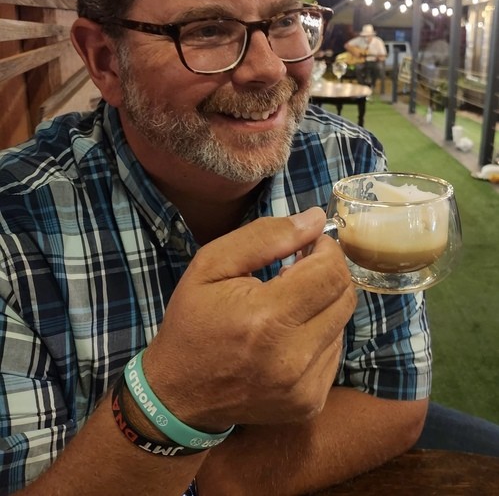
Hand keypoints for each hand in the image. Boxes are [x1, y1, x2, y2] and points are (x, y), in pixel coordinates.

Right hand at [142, 208, 355, 430]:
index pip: (330, 272)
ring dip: (323, 303)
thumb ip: (265, 236)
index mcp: (266, 318)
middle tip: (299, 267)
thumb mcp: (212, 264)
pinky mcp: (310, 403)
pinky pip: (334, 352)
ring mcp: (304, 387)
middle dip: (328, 272)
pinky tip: (289, 331)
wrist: (178, 394)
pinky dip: (319, 333)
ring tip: (288, 301)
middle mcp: (293, 357)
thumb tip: (316, 219)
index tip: (307, 244)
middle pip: (344, 296)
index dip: (326, 249)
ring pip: (343, 323)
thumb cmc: (192, 322)